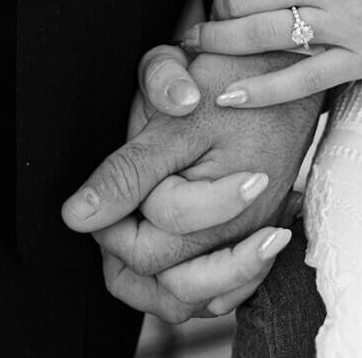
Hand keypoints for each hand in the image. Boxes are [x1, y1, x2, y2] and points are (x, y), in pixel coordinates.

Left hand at [62, 50, 319, 321]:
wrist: (284, 62)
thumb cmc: (232, 79)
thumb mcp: (175, 114)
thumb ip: (128, 170)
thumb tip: (77, 215)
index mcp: (228, 201)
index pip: (147, 247)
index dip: (109, 221)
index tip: (100, 190)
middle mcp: (248, 232)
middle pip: (168, 282)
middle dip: (127, 248)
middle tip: (113, 206)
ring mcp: (255, 239)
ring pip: (194, 299)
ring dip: (152, 282)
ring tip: (130, 241)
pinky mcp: (258, 238)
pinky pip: (223, 294)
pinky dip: (189, 288)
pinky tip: (166, 260)